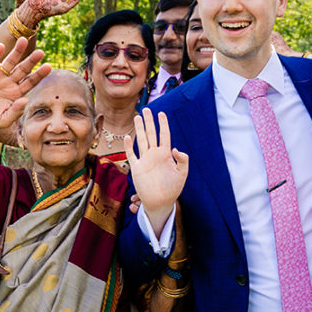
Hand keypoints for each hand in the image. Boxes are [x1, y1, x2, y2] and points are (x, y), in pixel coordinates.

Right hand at [0, 37, 50, 133]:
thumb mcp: (4, 120)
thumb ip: (15, 111)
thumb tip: (25, 101)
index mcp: (17, 93)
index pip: (31, 82)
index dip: (39, 74)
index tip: (49, 66)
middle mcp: (9, 83)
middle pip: (23, 69)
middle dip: (31, 61)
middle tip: (41, 52)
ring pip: (9, 62)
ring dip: (16, 52)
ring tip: (23, 40)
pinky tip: (1, 46)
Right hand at [125, 108, 187, 232]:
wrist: (161, 202)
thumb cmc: (173, 189)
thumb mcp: (182, 174)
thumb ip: (183, 160)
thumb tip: (176, 148)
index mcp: (166, 154)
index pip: (164, 135)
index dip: (163, 124)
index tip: (162, 113)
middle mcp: (154, 155)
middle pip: (151, 134)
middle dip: (149, 121)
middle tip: (146, 109)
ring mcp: (145, 160)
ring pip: (142, 140)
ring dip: (140, 129)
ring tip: (138, 117)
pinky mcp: (137, 168)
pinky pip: (132, 155)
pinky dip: (129, 146)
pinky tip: (128, 137)